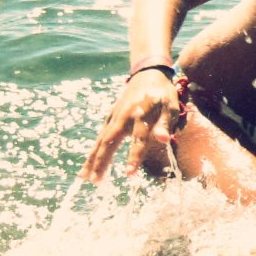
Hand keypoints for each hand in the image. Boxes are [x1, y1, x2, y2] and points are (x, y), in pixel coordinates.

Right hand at [85, 68, 181, 182]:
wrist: (147, 75)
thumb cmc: (162, 94)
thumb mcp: (170, 106)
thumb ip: (165, 123)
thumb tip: (163, 139)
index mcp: (141, 115)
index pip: (138, 139)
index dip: (134, 156)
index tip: (129, 173)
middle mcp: (123, 117)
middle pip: (110, 141)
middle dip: (102, 161)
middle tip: (96, 181)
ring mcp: (114, 117)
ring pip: (101, 141)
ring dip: (92, 159)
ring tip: (85, 178)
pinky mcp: (109, 118)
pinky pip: (99, 138)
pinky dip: (93, 152)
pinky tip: (87, 167)